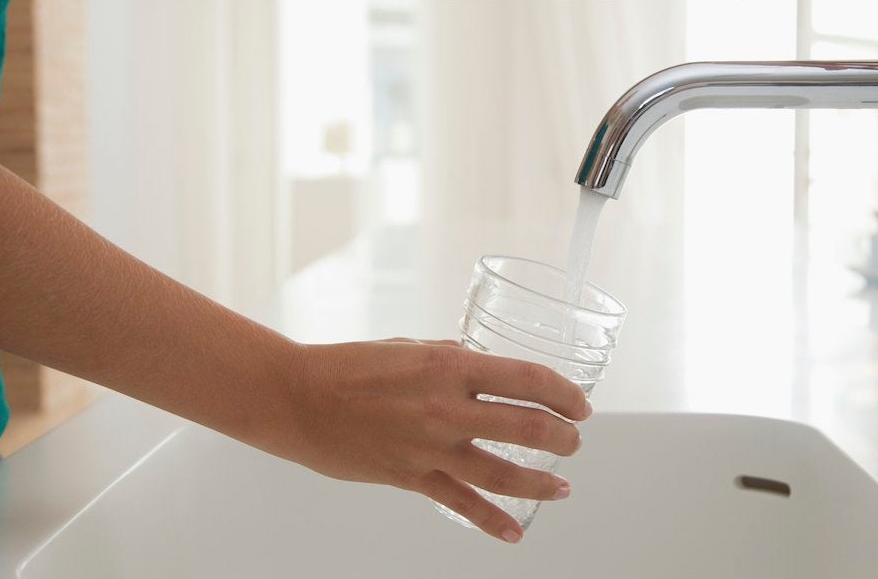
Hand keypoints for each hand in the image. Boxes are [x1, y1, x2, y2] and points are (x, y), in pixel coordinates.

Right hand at [267, 338, 590, 542]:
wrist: (298, 399)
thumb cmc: (350, 367)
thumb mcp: (411, 347)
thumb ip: (452, 358)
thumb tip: (483, 365)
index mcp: (450, 366)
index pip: (528, 379)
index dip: (564, 393)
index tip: (579, 403)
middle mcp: (447, 407)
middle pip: (528, 427)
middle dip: (563, 437)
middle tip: (574, 441)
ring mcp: (429, 447)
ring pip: (504, 474)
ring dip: (541, 482)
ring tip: (562, 486)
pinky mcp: (411, 478)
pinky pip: (462, 504)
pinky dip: (493, 522)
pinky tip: (516, 531)